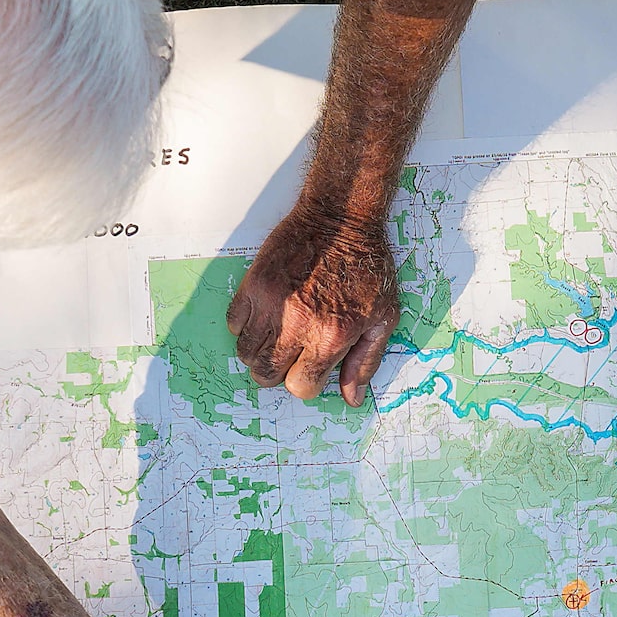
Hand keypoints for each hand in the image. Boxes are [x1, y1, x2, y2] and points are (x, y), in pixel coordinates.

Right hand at [230, 200, 399, 403]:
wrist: (342, 218)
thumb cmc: (367, 267)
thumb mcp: (382, 318)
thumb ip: (365, 361)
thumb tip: (352, 398)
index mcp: (331, 337)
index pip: (301, 386)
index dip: (307, 381)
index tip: (312, 367)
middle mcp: (297, 325)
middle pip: (266, 374)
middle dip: (278, 373)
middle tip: (290, 357)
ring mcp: (271, 304)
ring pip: (246, 353)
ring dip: (259, 353)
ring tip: (277, 339)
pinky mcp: (254, 284)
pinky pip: (234, 322)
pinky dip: (245, 326)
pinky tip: (265, 317)